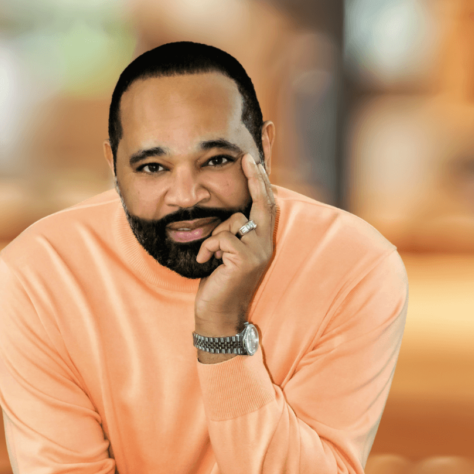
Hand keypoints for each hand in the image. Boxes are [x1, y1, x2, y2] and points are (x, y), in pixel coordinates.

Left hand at [194, 153, 276, 338]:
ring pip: (232, 221)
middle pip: (263, 202)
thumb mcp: (228, 253)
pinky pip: (221, 237)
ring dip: (214, 236)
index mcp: (263, 241)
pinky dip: (207, 248)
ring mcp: (258, 251)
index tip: (254, 160)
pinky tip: (206, 263)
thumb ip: (234, 232)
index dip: (263, 182)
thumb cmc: (219, 282)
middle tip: (246, 158)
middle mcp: (266, 244)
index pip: (267, 205)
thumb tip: (230, 212)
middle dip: (255, 177)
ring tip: (211, 256)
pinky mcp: (245, 259)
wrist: (219, 315)